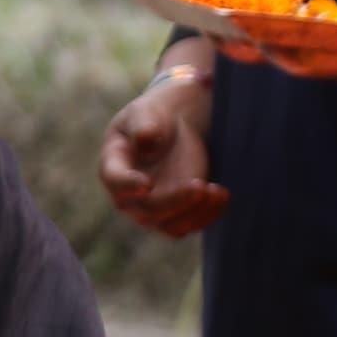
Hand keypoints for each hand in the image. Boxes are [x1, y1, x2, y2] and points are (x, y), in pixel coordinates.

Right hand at [98, 76, 225, 237]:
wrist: (176, 125)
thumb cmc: (156, 115)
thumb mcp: (147, 111)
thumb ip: (144, 123)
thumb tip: (145, 139)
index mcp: (114, 165)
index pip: (114, 180)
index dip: (127, 185)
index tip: (146, 184)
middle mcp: (129, 195)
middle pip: (146, 210)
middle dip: (174, 201)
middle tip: (199, 185)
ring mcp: (153, 207)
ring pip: (170, 225)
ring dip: (194, 213)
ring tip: (216, 191)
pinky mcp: (177, 212)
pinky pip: (190, 224)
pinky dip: (207, 214)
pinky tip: (222, 194)